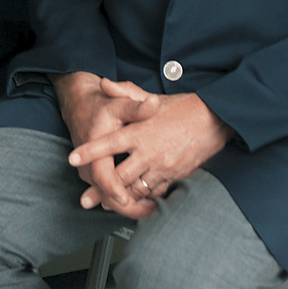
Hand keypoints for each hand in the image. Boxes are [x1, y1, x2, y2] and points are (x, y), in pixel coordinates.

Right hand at [54, 72, 145, 214]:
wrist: (82, 107)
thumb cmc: (104, 106)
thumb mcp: (120, 104)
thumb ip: (137, 107)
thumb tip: (154, 104)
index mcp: (94, 145)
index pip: (101, 173)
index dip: (113, 187)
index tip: (126, 197)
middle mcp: (89, 163)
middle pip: (105, 194)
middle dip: (126, 206)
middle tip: (150, 211)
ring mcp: (91, 173)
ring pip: (107, 197)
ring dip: (128, 206)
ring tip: (152, 211)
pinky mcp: (96, 177)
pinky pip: (109, 193)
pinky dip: (125, 200)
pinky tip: (145, 205)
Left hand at [67, 89, 228, 219]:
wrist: (215, 119)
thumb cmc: (183, 108)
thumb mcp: (152, 97)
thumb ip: (126, 93)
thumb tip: (104, 84)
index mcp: (140, 131)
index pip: (108, 143)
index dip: (89, 152)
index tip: (73, 159)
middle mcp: (149, 151)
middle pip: (119, 177)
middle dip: (101, 191)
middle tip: (86, 199)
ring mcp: (162, 166)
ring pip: (136, 189)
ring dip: (121, 199)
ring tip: (108, 205)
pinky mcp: (175, 176)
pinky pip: (155, 192)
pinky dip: (143, 198)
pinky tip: (136, 200)